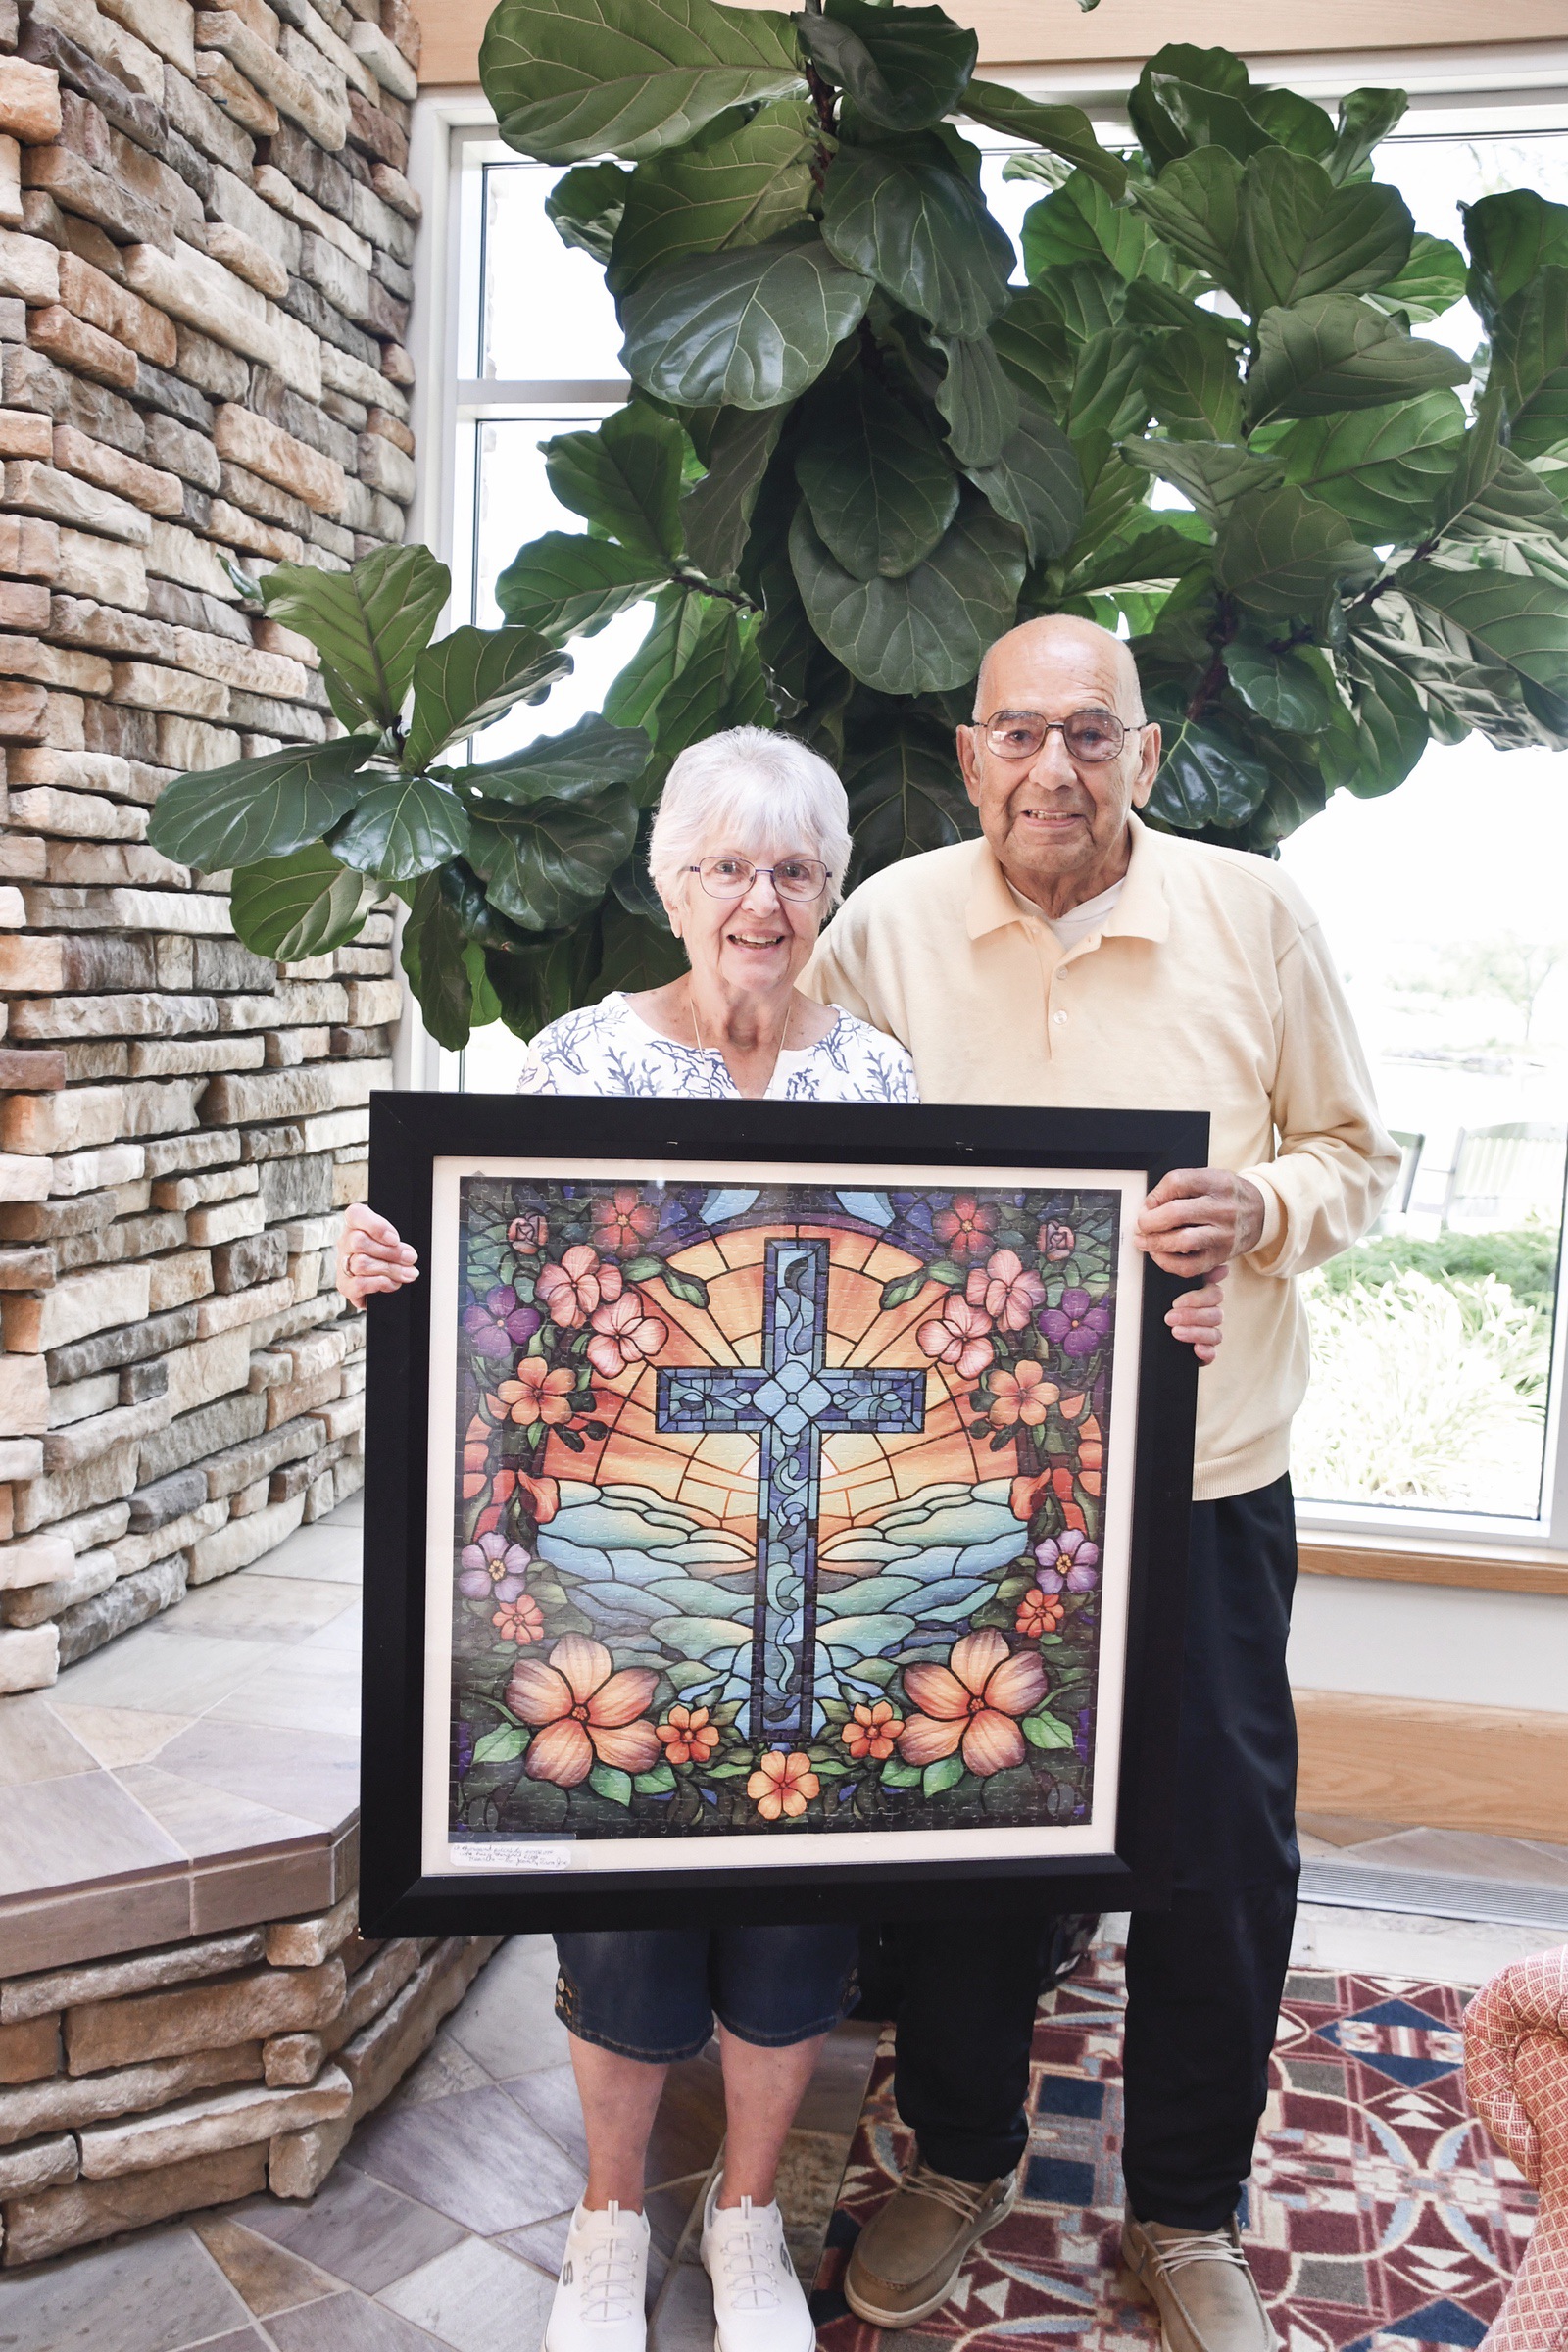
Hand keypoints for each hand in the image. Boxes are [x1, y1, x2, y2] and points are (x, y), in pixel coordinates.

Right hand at [337, 1201, 419, 1308]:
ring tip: (406, 1274)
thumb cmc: (386, 1256)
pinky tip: (392, 1283)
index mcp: (357, 1225)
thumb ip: (397, 1243)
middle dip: (390, 1252)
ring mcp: (342, 1264)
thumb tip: (407, 1255)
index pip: (356, 1214)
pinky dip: (380, 1283)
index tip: (395, 1239)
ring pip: (361, 1263)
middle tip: (410, 1259)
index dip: (376, 1226)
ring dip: (390, 1270)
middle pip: (359, 1241)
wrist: (377, 1285)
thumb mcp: (393, 1241)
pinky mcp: (345, 1285)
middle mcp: (346, 1243)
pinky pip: (359, 1283)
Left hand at [1136, 1168, 1264, 1276]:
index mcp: (1218, 1182)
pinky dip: (1167, 1263)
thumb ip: (1182, 1186)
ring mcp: (1222, 1234)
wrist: (1263, 1214)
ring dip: (1155, 1242)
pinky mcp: (1220, 1256)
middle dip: (1149, 1220)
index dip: (1155, 1194)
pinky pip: (1189, 1266)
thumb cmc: (1228, 1196)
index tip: (1148, 1203)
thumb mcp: (1211, 1177)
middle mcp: (1222, 1208)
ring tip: (1144, 1240)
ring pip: (1181, 1240)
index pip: (1177, 1182)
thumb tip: (1149, 1206)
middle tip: (1141, 1223)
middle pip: (1175, 1213)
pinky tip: (1160, 1255)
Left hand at [1166, 1265, 1226, 1364]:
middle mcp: (1209, 1316)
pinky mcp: (1204, 1354)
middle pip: (1217, 1314)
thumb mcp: (1168, 1290)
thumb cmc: (1160, 1308)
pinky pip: (1213, 1354)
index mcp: (1204, 1298)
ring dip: (1195, 1332)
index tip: (1176, 1302)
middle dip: (1192, 1316)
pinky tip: (1196, 1349)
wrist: (1145, 1339)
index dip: (1198, 1298)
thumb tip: (1219, 1268)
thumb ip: (1187, 1278)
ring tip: (1175, 1332)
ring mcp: (1208, 1336)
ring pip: (1216, 1334)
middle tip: (1170, 1317)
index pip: (1215, 1294)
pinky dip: (1206, 1352)